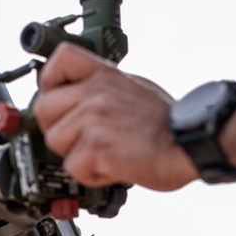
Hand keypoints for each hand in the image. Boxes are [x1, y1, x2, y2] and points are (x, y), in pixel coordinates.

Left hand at [32, 42, 196, 190]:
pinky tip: (113, 167)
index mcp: (104, 75)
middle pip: (43, 109)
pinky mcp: (96, 148)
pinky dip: (92, 174)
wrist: (192, 142)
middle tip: (80, 138)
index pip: (59, 60)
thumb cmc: (169, 122)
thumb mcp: (134, 87)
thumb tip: (79, 96)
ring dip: (76, 154)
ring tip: (104, 153)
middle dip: (57, 128)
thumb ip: (103, 88)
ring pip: (55, 141)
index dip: (49, 82)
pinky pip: (73, 167)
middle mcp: (94, 93)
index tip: (56, 97)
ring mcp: (93, 119)